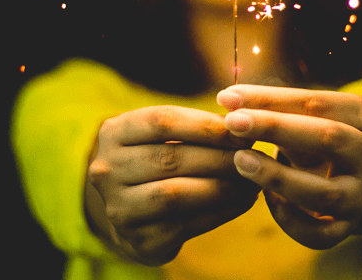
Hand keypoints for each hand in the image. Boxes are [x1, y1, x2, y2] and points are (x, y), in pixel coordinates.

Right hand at [86, 105, 260, 264]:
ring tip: (252, 180)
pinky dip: (221, 211)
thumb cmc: (157, 159)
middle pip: (171, 159)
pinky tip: (243, 201)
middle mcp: (107, 170)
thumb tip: (243, 126)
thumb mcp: (162, 135)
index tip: (242, 128)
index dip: (206, 125)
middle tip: (254, 156)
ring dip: (223, 186)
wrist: (131, 209)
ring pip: (176, 194)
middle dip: (220, 157)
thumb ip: (194, 127)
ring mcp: (119, 207)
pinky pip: (186, 224)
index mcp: (114, 133)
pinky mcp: (138, 239)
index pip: (162, 121)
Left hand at [217, 85, 361, 249]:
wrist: (342, 173)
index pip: (316, 102)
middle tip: (232, 123)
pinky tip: (265, 198)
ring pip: (325, 192)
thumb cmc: (311, 133)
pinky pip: (321, 234)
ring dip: (278, 176)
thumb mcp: (300, 114)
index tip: (228, 97)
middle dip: (276, 128)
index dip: (270, 99)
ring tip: (241, 160)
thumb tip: (228, 100)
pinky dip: (289, 219)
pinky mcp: (349, 226)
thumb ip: (270, 107)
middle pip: (328, 138)